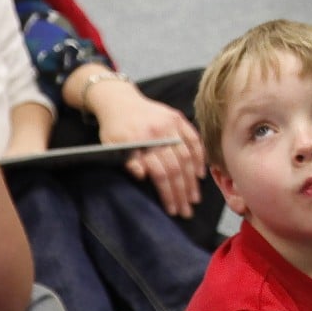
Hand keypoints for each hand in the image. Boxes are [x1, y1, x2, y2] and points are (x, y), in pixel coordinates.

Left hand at [91, 83, 206, 218]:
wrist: (118, 100)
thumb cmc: (113, 128)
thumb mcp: (111, 146)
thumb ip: (127, 161)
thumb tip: (142, 175)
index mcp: (142, 141)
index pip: (161, 173)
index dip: (168, 193)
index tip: (172, 210)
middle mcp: (159, 132)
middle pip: (176, 167)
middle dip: (183, 192)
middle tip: (187, 210)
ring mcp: (171, 123)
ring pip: (187, 155)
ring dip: (192, 179)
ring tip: (194, 197)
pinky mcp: (177, 117)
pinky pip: (194, 139)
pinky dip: (199, 156)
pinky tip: (201, 173)